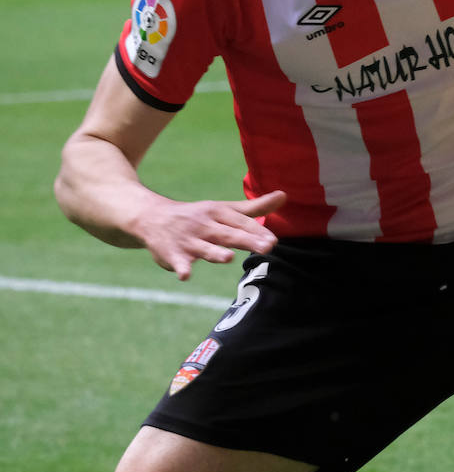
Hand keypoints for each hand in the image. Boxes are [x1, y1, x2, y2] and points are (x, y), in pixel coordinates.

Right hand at [134, 190, 286, 279]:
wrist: (151, 217)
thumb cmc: (198, 216)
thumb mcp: (224, 209)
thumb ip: (254, 207)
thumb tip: (284, 196)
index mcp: (218, 212)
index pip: (241, 222)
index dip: (258, 231)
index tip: (273, 241)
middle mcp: (204, 225)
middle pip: (228, 234)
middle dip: (247, 241)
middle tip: (267, 248)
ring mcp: (187, 240)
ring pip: (203, 248)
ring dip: (215, 253)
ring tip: (228, 257)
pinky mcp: (171, 253)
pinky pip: (177, 262)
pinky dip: (180, 268)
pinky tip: (185, 275)